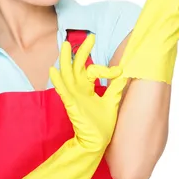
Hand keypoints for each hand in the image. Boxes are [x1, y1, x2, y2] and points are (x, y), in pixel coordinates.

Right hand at [49, 34, 126, 152]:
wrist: (97, 142)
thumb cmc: (102, 124)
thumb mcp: (111, 101)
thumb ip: (116, 88)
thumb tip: (125, 74)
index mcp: (87, 88)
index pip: (93, 70)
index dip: (106, 69)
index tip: (119, 70)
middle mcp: (79, 90)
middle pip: (77, 66)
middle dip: (82, 51)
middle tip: (90, 37)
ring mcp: (73, 96)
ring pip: (67, 74)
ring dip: (65, 60)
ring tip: (65, 45)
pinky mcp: (71, 105)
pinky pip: (62, 91)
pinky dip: (57, 82)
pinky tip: (53, 71)